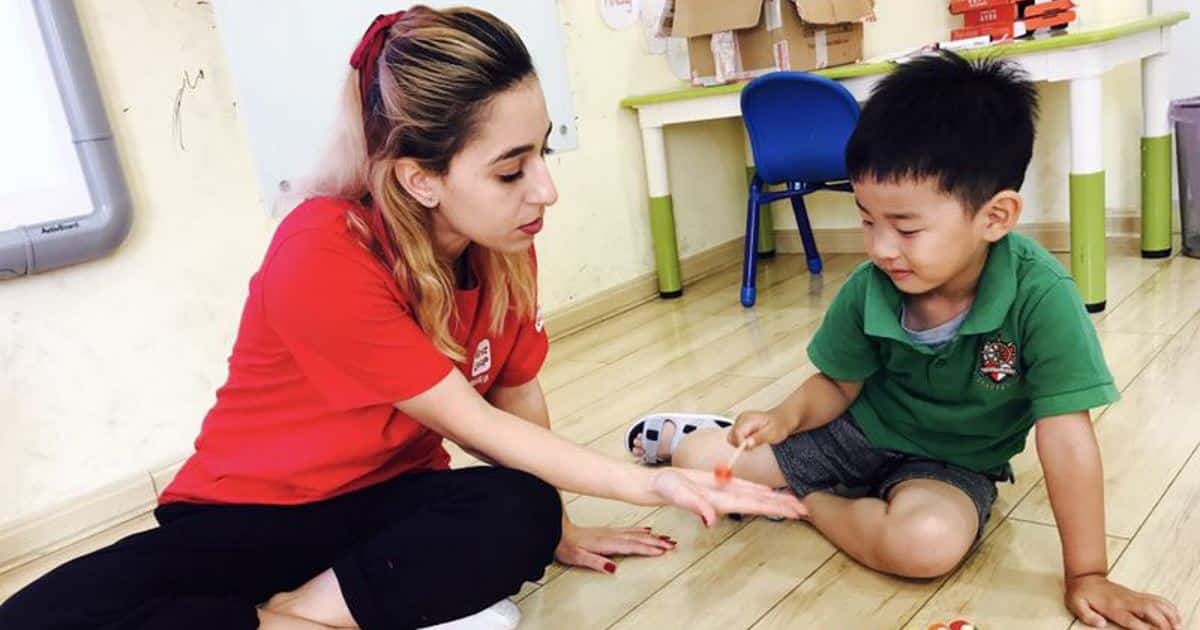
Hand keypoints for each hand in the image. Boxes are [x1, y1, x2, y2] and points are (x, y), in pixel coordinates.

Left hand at [554, 520, 675, 573]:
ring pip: (636, 533)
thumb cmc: (567, 546)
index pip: (631, 546)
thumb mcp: (579, 558)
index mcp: (606, 543)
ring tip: (666, 538)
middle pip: (638, 539)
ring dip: (652, 536)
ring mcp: (611, 532)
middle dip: (656, 542)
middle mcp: (611, 536)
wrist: (559, 532)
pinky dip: (641, 530)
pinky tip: (647, 530)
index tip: (662, 550)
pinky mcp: (609, 532)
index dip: (647, 548)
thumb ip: (596, 562)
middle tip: (672, 544)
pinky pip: (630, 530)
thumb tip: (613, 569)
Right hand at [649, 467, 805, 526]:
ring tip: (796, 503)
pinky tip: (770, 492)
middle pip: (761, 503)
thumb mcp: (680, 495)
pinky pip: (746, 488)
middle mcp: (728, 499)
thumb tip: (711, 522)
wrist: (656, 485)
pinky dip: (761, 491)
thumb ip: (696, 507)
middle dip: (784, 507)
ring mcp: (725, 492)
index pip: (756, 505)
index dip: (776, 509)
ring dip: (776, 500)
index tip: (795, 513)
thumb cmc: (666, 488)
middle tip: (808, 511)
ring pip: (757, 496)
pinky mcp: (720, 484)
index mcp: (722, 502)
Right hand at [729, 409, 793, 448]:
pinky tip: (752, 440)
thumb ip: (759, 438)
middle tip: (754, 445)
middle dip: (740, 445)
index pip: (736, 434)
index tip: (750, 448)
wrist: (781, 420)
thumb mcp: (772, 434)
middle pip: (731, 436)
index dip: (741, 444)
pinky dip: (742, 442)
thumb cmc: (778, 426)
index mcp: (748, 419)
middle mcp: (741, 418)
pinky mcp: (740, 425)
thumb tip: (747, 444)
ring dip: (741, 444)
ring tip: (754, 442)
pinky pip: (735, 437)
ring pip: (732, 438)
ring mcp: (739, 421)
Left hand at [1066, 574, 1180, 628]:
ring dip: (1169, 615)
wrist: (1085, 576)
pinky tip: (1174, 615)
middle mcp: (1126, 601)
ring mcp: (1132, 597)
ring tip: (1178, 626)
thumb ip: (1088, 616)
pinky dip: (1167, 606)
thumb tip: (1101, 623)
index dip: (1145, 629)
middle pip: (1150, 611)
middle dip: (1163, 623)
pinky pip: (1155, 598)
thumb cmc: (1081, 593)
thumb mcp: (1076, 604)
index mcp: (1112, 606)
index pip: (1132, 620)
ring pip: (1156, 604)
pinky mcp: (1136, 594)